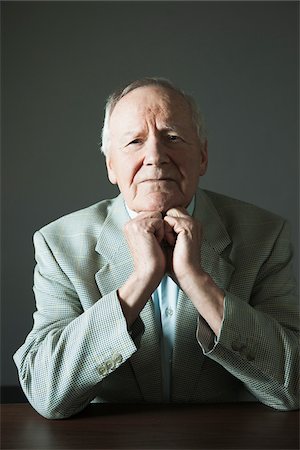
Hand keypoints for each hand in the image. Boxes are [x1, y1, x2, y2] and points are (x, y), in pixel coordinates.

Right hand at [118, 211, 165, 326]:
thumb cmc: (153, 260)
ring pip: (158, 216)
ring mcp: (134, 224)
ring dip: (161, 229)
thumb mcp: (150, 239)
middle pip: (155, 212)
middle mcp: (129, 223)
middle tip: (155, 243)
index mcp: (130, 226)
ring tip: (155, 243)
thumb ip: (151, 226)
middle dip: (159, 227)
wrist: (148, 273)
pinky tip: (156, 243)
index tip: (154, 242)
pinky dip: (162, 233)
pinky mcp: (141, 227)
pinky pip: (160, 221)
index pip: (151, 214)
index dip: (158, 227)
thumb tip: (163, 214)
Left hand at [164, 207, 224, 334]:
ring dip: (163, 226)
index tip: (159, 236)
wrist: (188, 275)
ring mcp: (191, 223)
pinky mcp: (187, 227)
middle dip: (162, 221)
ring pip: (169, 213)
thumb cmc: (177, 264)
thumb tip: (150, 223)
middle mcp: (192, 222)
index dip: (163, 221)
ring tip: (167, 242)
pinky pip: (169, 220)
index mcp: (189, 226)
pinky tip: (170, 243)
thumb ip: (164, 231)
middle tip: (161, 238)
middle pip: (171, 209)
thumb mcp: (168, 243)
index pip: (172, 212)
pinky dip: (165, 231)